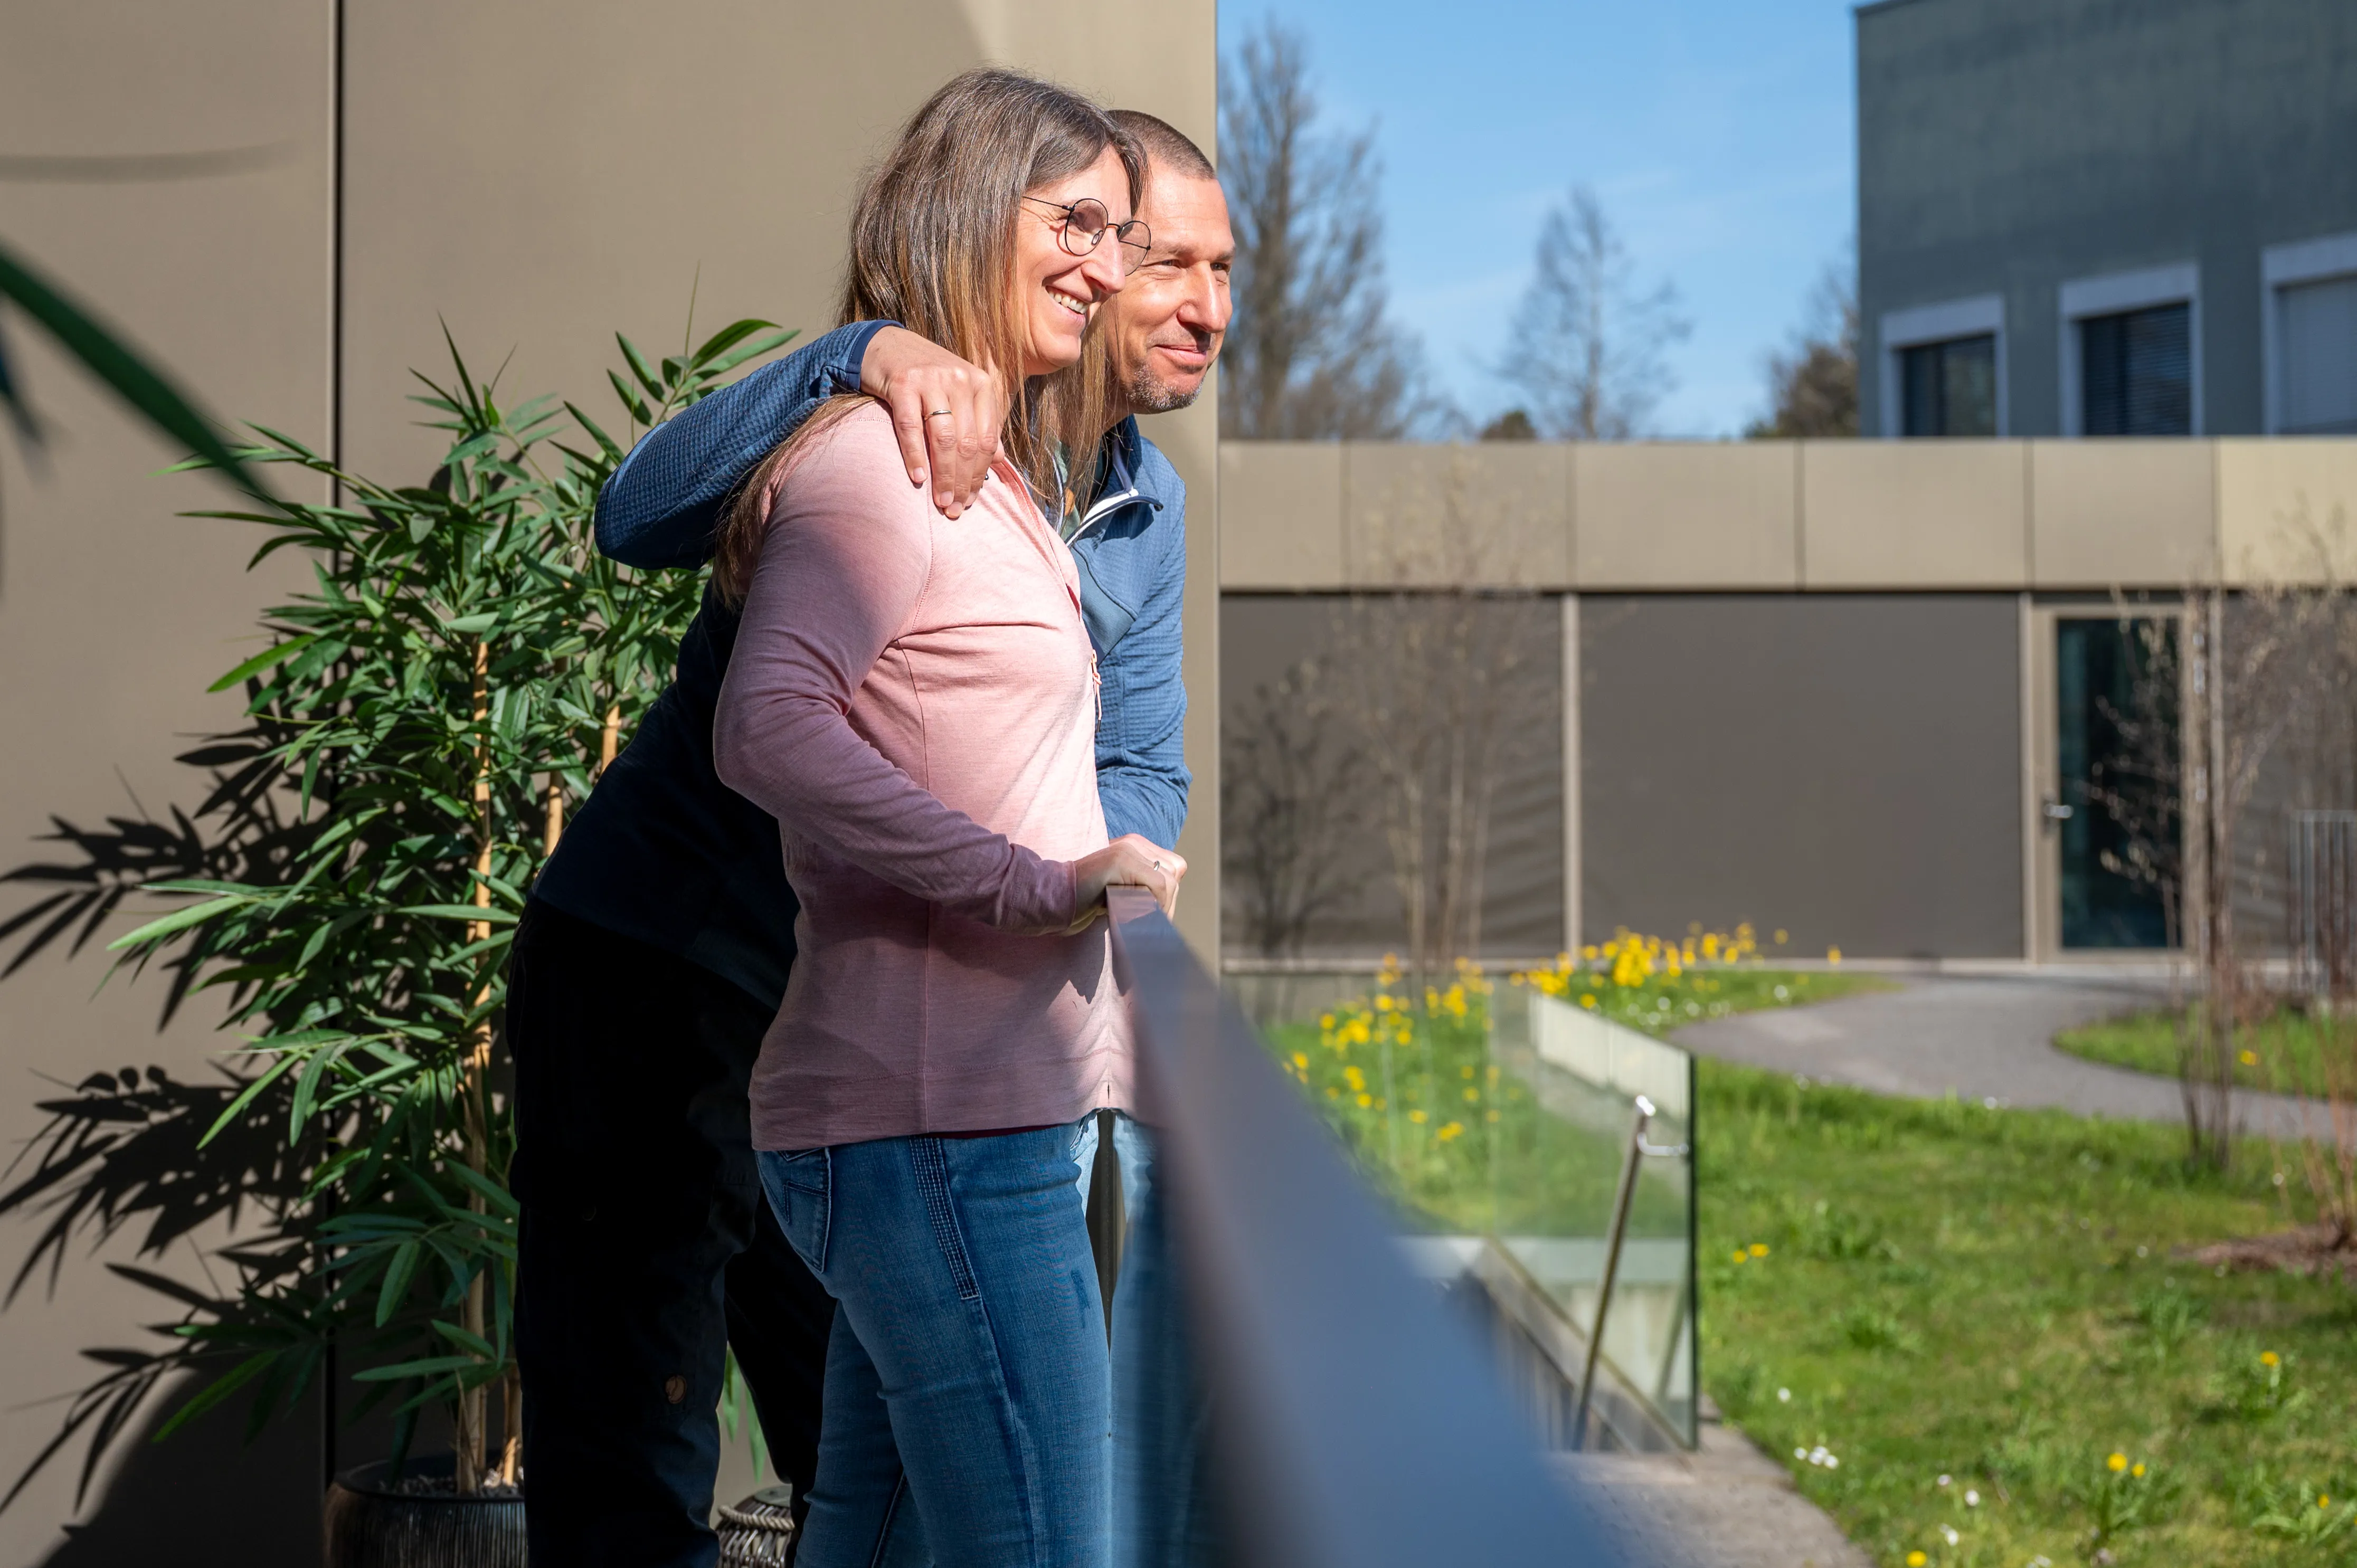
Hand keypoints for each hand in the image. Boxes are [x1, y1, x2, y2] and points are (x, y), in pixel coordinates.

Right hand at [859, 326, 1004, 518]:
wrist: (886, 345)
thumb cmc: (926, 377)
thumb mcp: (958, 394)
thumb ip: (979, 422)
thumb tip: (997, 460)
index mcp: (980, 383)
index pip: (985, 438)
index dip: (979, 474)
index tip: (971, 500)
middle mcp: (959, 379)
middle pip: (966, 442)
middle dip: (962, 481)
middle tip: (954, 509)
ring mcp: (931, 379)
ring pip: (944, 438)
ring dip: (943, 475)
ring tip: (940, 502)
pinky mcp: (902, 383)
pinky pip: (911, 427)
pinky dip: (915, 455)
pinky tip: (918, 478)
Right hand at [1069, 835, 1186, 930]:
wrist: (1051, 900)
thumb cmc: (1085, 902)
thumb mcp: (1121, 892)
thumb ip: (1143, 890)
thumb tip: (1170, 908)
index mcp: (1134, 846)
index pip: (1174, 867)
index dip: (1169, 894)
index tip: (1154, 915)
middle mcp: (1133, 843)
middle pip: (1175, 872)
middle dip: (1167, 902)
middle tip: (1148, 923)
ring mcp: (1127, 849)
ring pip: (1168, 881)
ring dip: (1158, 907)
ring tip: (1138, 920)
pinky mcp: (1120, 860)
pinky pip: (1157, 885)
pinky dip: (1151, 905)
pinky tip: (1131, 914)